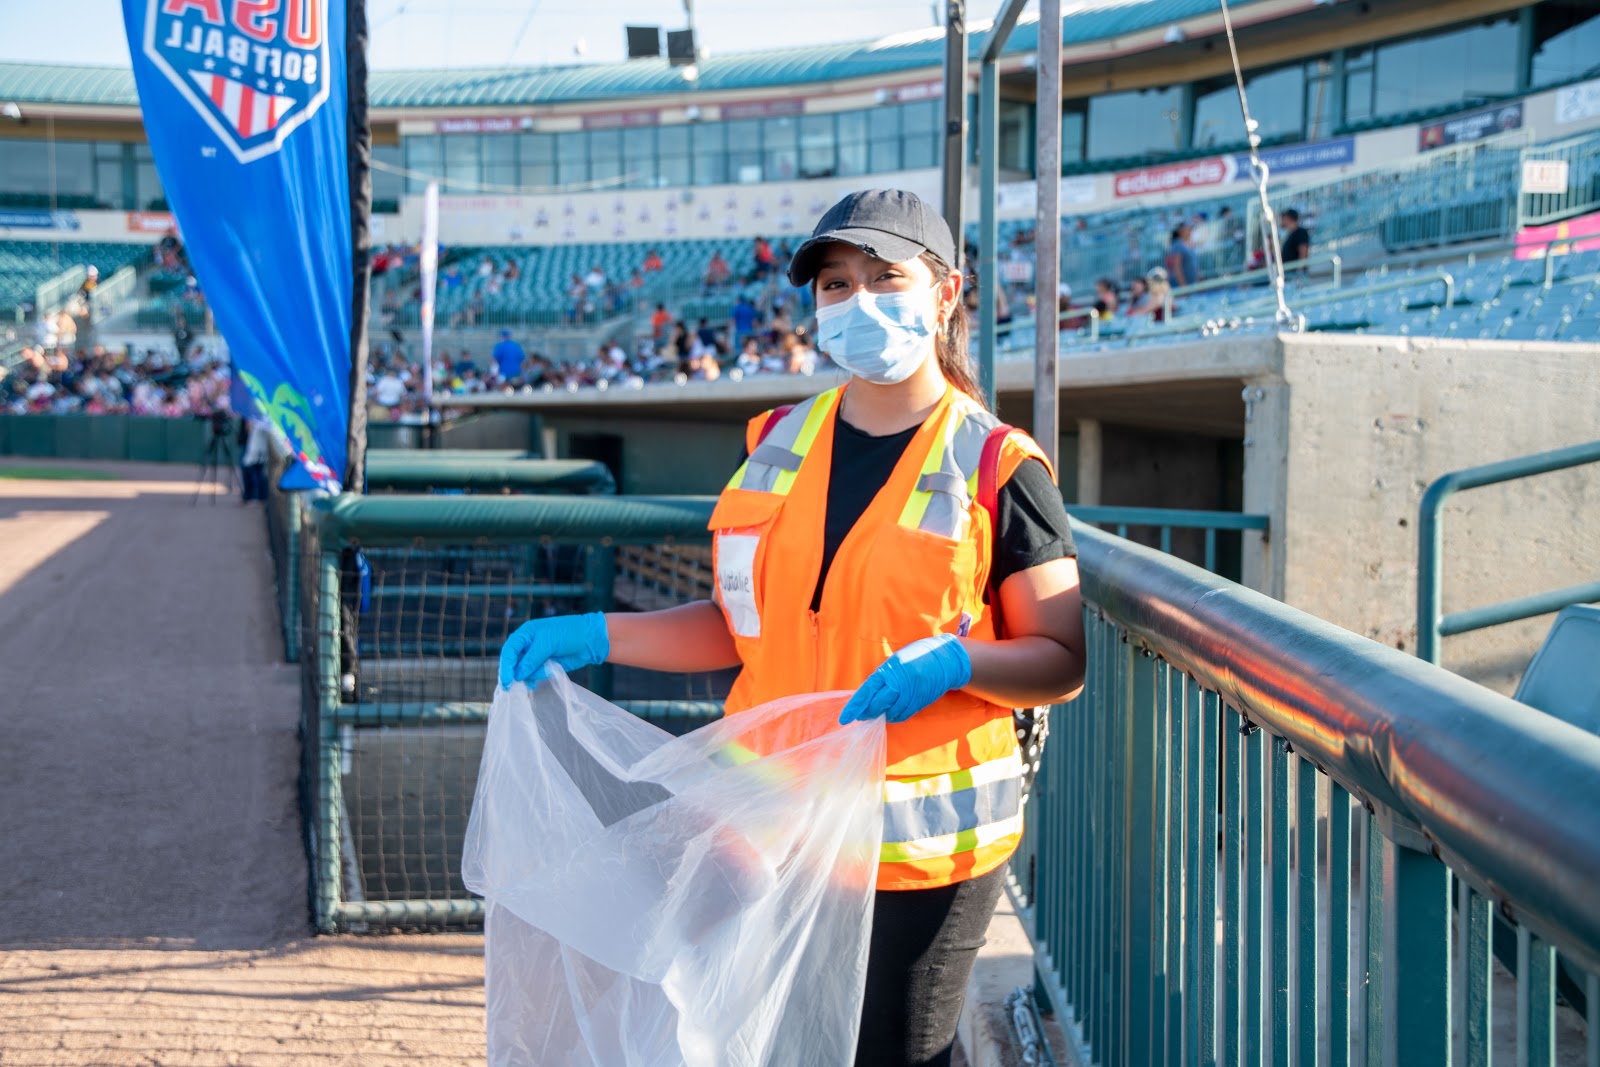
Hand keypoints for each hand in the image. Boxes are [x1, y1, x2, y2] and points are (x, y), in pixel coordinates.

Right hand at [498, 612, 609, 688]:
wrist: (590, 640)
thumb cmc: (569, 634)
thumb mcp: (548, 643)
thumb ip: (532, 659)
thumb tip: (517, 675)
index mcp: (525, 634)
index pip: (509, 651)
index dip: (506, 666)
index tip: (507, 680)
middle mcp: (527, 645)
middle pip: (513, 662)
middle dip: (513, 674)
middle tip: (512, 688)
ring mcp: (536, 656)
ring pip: (523, 671)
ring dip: (525, 678)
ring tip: (530, 685)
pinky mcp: (544, 665)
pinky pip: (534, 674)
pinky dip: (533, 679)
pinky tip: (533, 685)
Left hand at [838, 634, 971, 724]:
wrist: (946, 659)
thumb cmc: (918, 656)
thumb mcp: (897, 661)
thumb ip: (883, 676)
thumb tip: (869, 693)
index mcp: (889, 669)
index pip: (867, 691)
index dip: (855, 706)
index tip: (845, 718)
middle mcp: (899, 683)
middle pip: (877, 705)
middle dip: (867, 713)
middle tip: (861, 717)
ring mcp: (910, 694)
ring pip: (890, 712)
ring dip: (881, 716)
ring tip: (877, 714)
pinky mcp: (919, 702)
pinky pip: (903, 714)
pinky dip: (894, 717)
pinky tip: (890, 715)